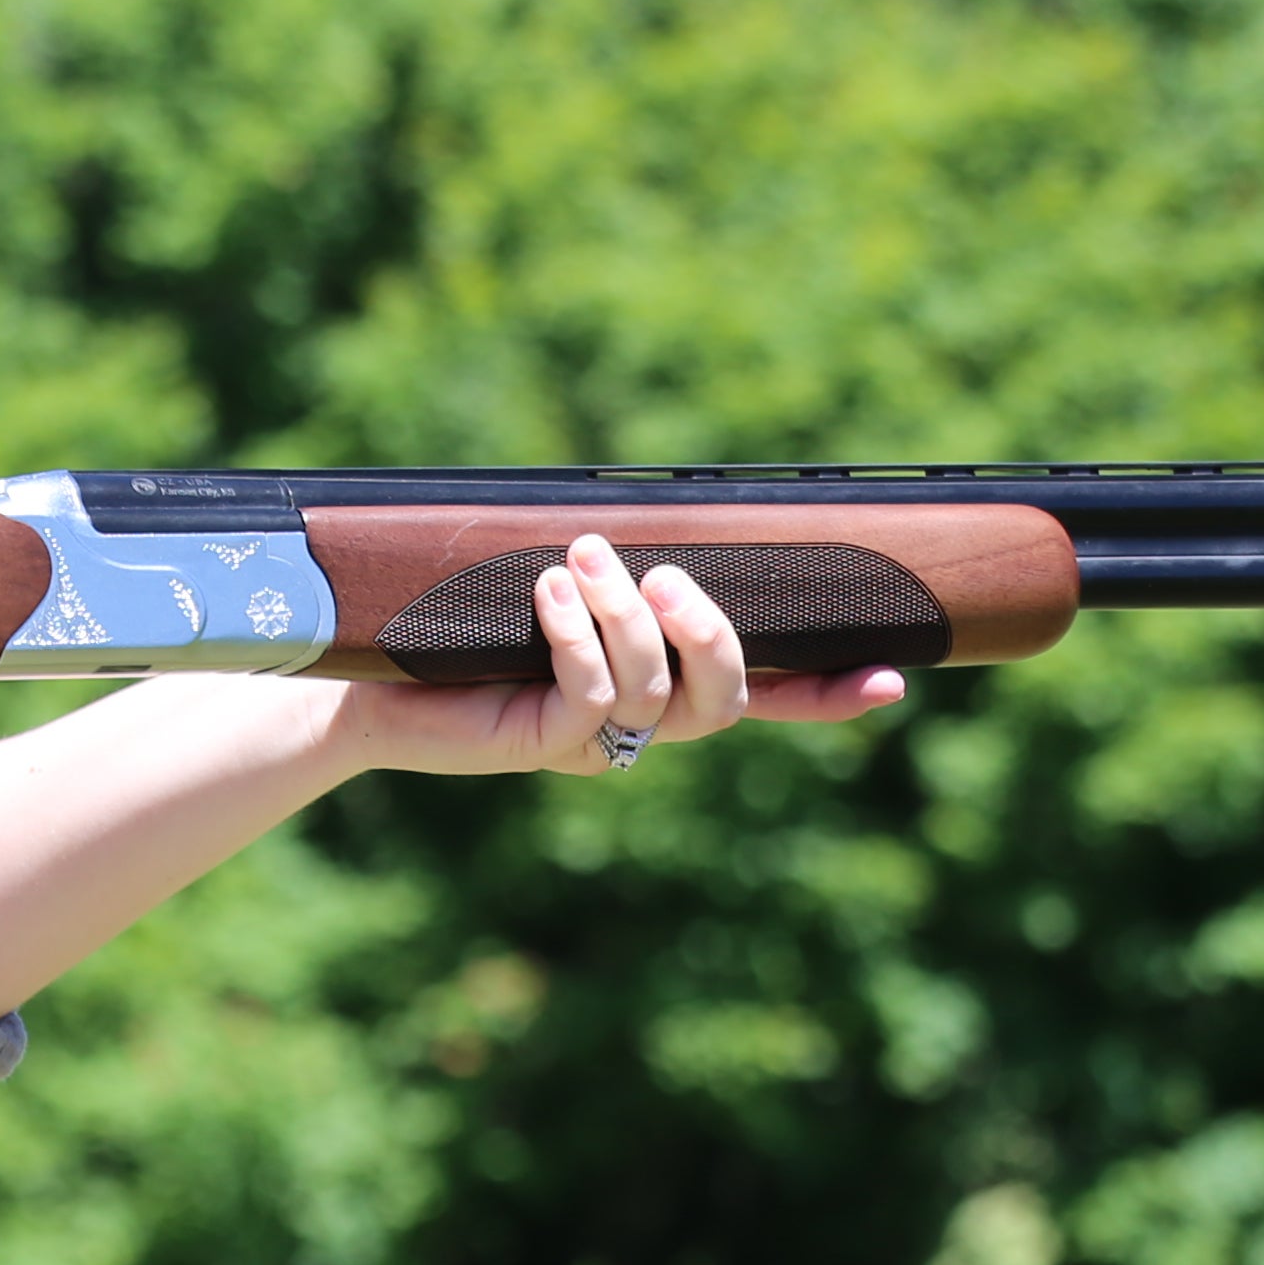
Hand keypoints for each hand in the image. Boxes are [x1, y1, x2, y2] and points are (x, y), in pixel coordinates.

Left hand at [332, 532, 905, 781]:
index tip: (893, 680)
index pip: (764, 694)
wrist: (370, 675)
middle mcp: (639, 723)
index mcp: (659, 684)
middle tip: (662, 574)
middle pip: (727, 703)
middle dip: (711, 634)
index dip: (827, 694)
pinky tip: (549, 594)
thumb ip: (612, 566)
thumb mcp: (552, 582)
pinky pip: (592, 697)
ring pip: (656, 695)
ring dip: (627, 616)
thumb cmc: (461, 618)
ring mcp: (595, 742)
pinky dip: (578, 637)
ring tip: (584, 557)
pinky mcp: (545, 744)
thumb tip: (650, 519)